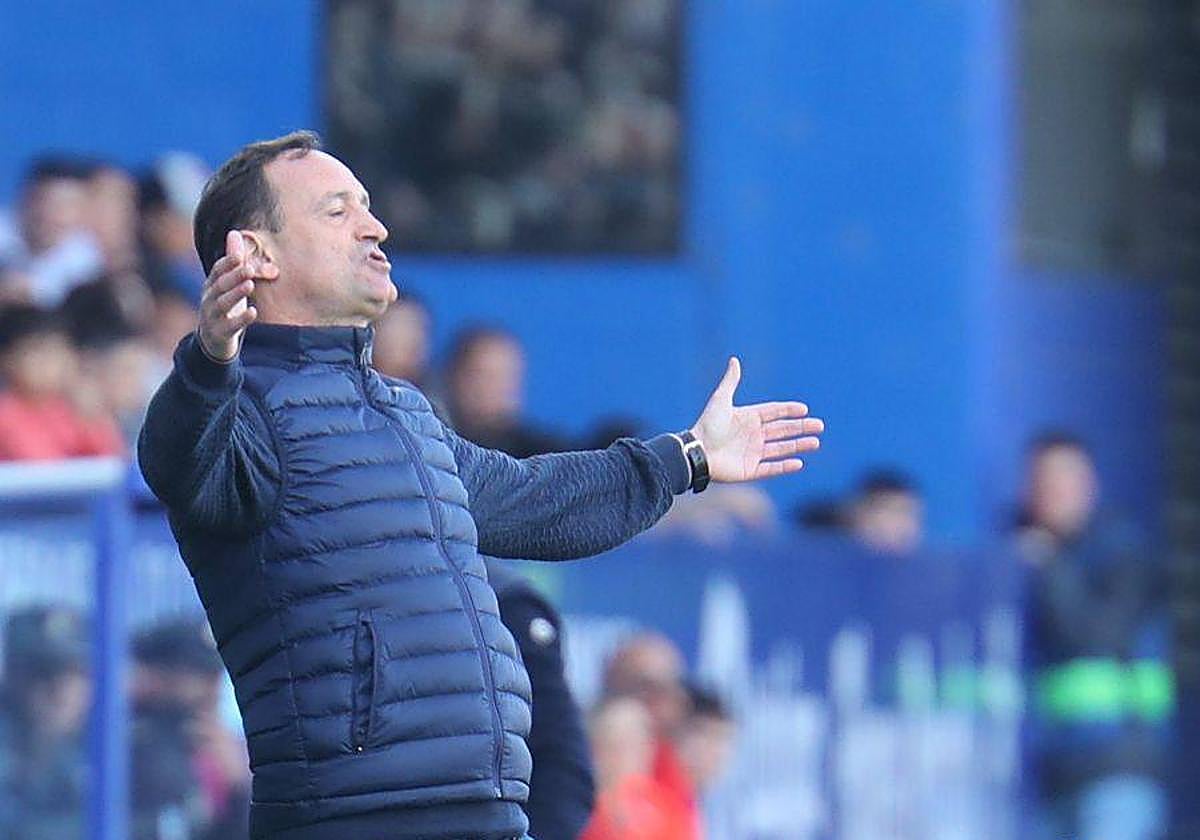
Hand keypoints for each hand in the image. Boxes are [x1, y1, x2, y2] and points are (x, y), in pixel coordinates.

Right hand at [198, 230, 258, 361]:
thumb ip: (232, 260)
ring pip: (222, 304)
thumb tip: (234, 232)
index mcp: (211, 285)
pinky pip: (230, 326)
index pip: (217, 271)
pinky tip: (253, 312)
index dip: (227, 263)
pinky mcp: (220, 333)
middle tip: (248, 268)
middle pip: (219, 285)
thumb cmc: (224, 306)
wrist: (212, 340)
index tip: (240, 255)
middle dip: (233, 276)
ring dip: (236, 294)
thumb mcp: (227, 283)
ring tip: (250, 285)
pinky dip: (241, 319)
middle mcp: (209, 299)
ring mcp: (212, 317)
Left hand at [690, 357, 823, 481]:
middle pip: (782, 430)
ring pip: (781, 449)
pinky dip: (785, 466)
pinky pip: (771, 468)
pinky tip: (799, 463)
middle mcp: (753, 435)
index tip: (804, 409)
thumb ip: (731, 381)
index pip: (774, 413)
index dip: (789, 410)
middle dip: (801, 428)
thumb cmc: (708, 425)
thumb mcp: (721, 399)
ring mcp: (752, 453)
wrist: (697, 451)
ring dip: (798, 446)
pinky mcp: (750, 470)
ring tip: (815, 443)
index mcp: (748, 418)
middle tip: (819, 426)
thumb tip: (734, 360)